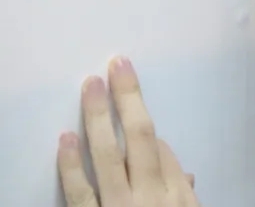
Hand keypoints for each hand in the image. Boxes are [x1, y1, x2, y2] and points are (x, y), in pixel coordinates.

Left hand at [57, 57, 198, 206]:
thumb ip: (185, 194)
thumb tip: (185, 172)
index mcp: (176, 193)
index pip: (162, 148)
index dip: (145, 125)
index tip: (132, 108)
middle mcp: (149, 195)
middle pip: (139, 137)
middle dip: (129, 98)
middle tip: (117, 65)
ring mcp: (118, 206)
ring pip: (107, 157)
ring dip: (98, 117)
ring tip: (91, 85)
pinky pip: (80, 193)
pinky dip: (71, 166)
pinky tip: (67, 138)